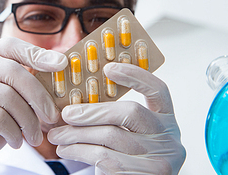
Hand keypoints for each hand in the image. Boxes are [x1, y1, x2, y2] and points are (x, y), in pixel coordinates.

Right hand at [0, 37, 66, 174]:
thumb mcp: (4, 104)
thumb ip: (21, 90)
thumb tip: (56, 86)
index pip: (12, 47)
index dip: (38, 53)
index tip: (61, 63)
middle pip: (14, 72)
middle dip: (39, 96)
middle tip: (53, 117)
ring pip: (8, 97)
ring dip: (28, 121)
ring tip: (34, 138)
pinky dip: (13, 132)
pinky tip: (15, 141)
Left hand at [47, 62, 185, 174]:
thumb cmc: (127, 161)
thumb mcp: (130, 135)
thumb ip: (116, 117)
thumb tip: (77, 99)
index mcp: (167, 121)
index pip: (158, 89)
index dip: (134, 75)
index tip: (108, 67)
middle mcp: (169, 139)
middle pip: (131, 112)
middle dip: (93, 111)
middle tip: (66, 113)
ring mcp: (159, 160)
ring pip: (111, 136)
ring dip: (77, 134)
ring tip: (57, 134)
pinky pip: (104, 157)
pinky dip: (79, 151)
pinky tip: (66, 149)